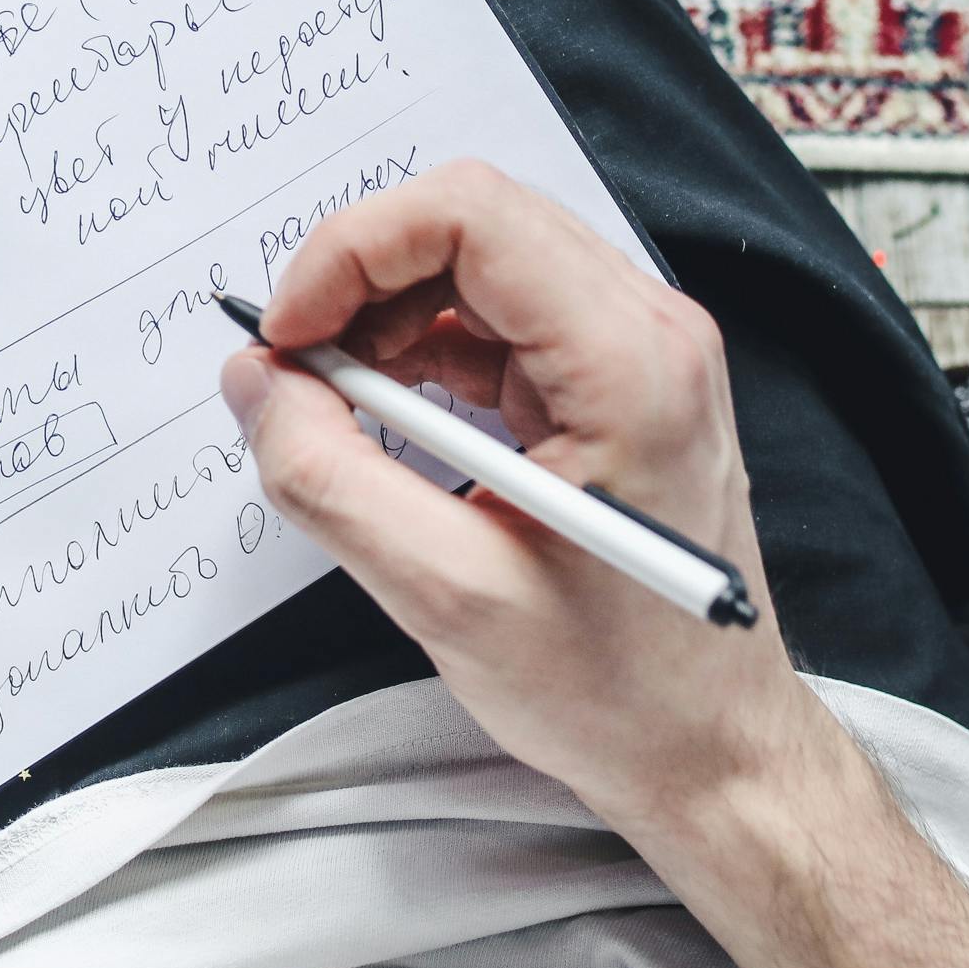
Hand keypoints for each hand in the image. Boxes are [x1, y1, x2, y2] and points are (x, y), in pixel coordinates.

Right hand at [218, 159, 834, 829]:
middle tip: (297, 371)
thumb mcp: (446, 595)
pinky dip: (427, 350)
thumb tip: (256, 384)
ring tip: (337, 409)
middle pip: (474, 222)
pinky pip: (504, 320)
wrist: (712, 752)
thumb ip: (331, 478)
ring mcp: (641, 351)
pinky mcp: (620, 384)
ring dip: (389, 316)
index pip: (471, 215)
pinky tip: (390, 421)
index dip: (354, 252)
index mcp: (629, 363)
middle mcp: (650, 330)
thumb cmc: (617, 692)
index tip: (291, 335)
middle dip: (362, 280)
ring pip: (483, 264)